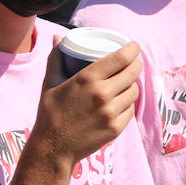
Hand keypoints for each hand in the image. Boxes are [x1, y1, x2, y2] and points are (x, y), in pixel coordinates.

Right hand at [33, 39, 141, 166]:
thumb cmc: (50, 113)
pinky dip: (128, 104)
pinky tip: (122, 101)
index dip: (132, 49)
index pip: (121, 58)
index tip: (134, 46)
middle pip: (133, 73)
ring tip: (127, 82)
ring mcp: (111, 112)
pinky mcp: (116, 128)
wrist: (54, 147)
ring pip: (134, 91)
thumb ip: (56, 58)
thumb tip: (58, 37)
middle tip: (133, 63)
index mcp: (87, 79)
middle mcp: (103, 94)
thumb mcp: (50, 82)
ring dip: (132, 84)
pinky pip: (130, 110)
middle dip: (136, 65)